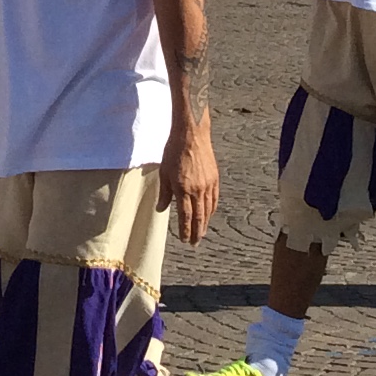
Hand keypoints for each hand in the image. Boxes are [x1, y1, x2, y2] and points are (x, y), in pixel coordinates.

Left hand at [158, 114, 219, 244]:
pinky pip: (214, 199)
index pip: (185, 216)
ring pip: (208, 210)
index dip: (185, 230)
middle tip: (194, 243)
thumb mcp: (164, 172)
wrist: (191, 133)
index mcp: (183, 189)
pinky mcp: (215, 178)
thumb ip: (164, 192)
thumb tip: (161, 209)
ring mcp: (208, 184)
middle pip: (199, 217)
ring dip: (205, 223)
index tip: (184, 240)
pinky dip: (212, 209)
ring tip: (201, 232)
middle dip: (196, 232)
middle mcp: (197, 189)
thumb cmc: (174, 150)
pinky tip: (209, 214)